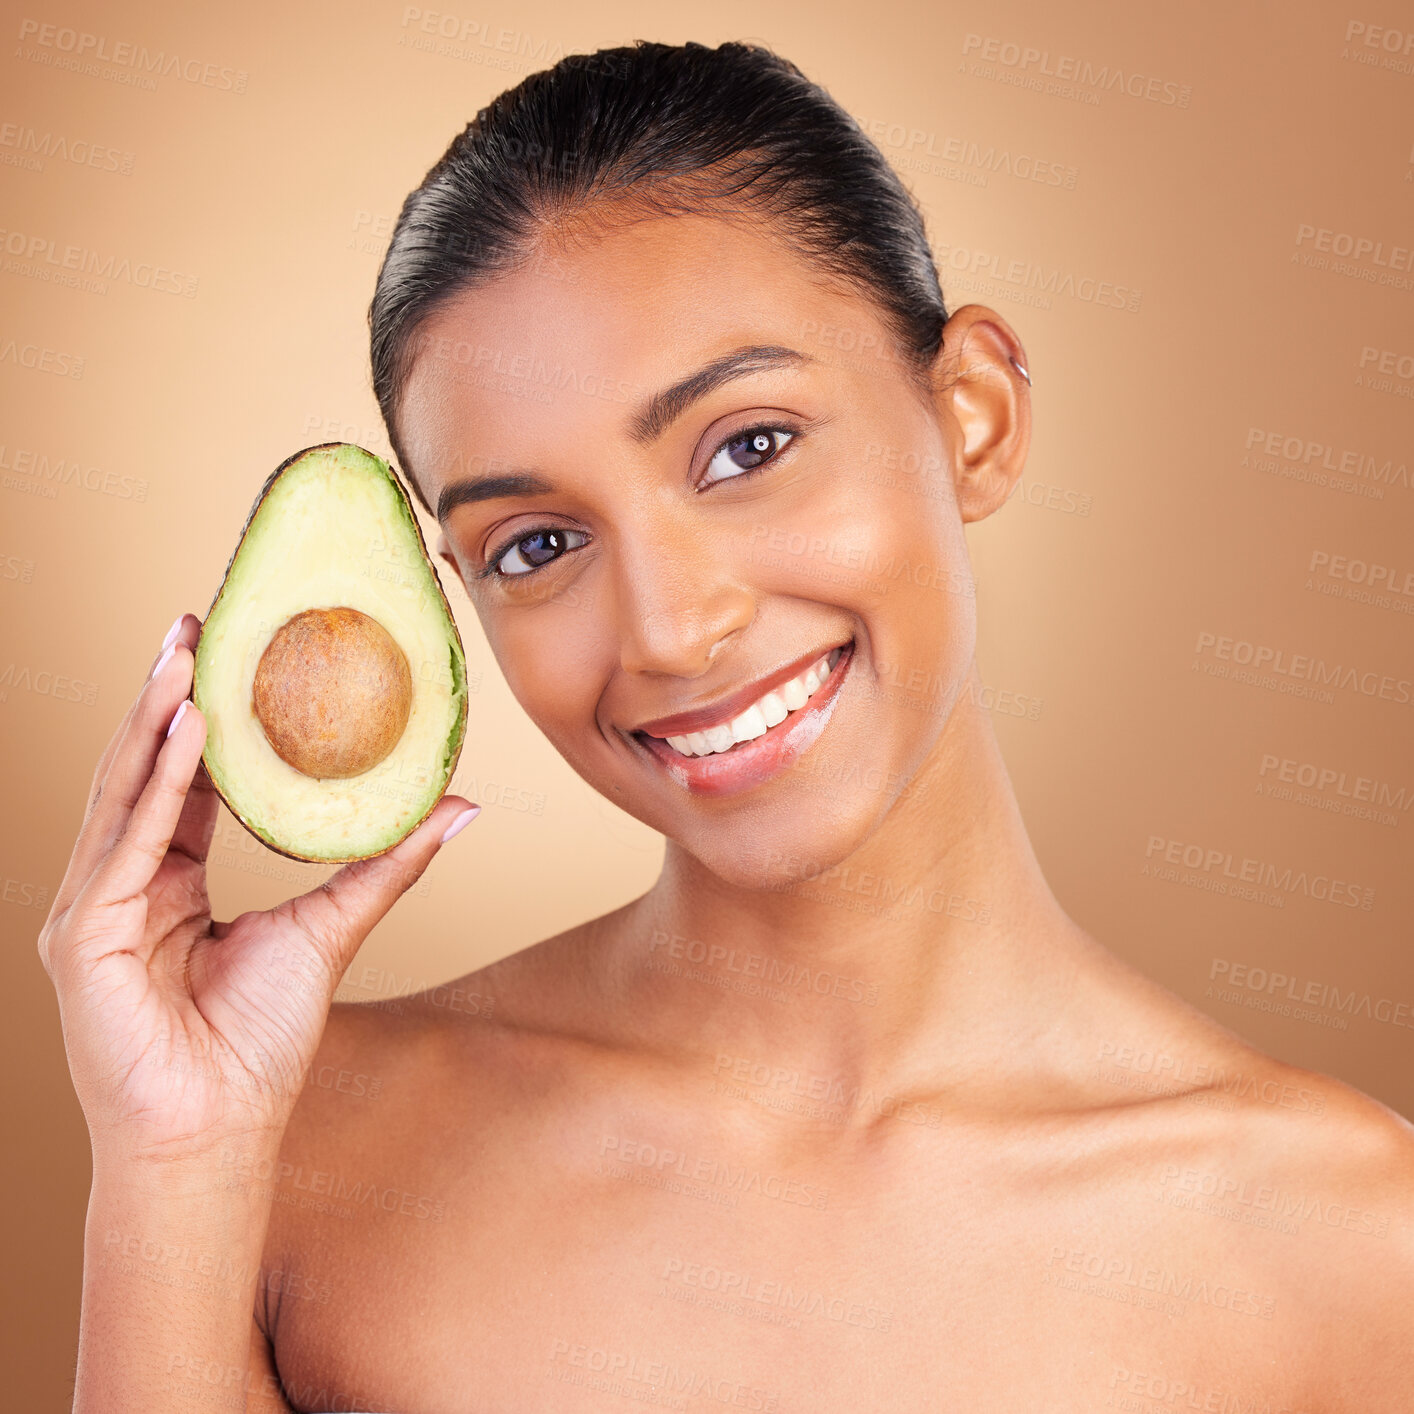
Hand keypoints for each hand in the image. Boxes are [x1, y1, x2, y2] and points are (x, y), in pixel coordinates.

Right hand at [38, 613, 477, 1175]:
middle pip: (145, 772)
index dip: (201, 719)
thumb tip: (460, 805)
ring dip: (154, 719)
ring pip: (124, 792)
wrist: (218, 1133)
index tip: (225, 652)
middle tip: (192, 623)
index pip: (183, 783)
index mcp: (168, 884)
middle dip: (167, 695)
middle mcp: (121, 886)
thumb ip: (385, 862)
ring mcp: (91, 910)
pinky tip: (188, 728)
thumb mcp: (330, 928)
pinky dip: (158, 784)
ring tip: (185, 651)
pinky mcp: (81, 936)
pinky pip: (126, 844)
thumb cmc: (258, 1045)